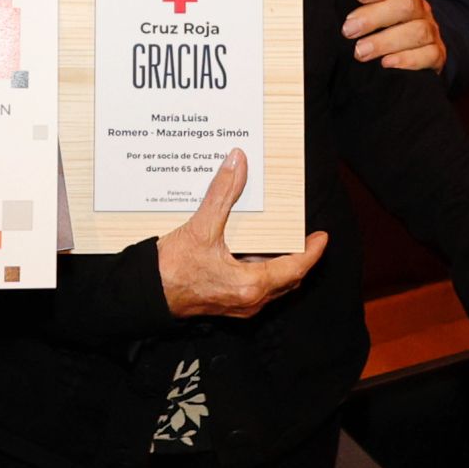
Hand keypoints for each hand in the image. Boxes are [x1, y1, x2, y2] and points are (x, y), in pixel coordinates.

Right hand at [156, 149, 326, 318]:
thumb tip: (237, 163)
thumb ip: (222, 193)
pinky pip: (254, 286)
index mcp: (250, 284)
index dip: (312, 252)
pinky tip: (249, 250)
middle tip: (304, 236)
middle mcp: (249, 300)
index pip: (295, 268)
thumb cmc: (172, 270)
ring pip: (271, 285)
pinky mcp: (225, 302)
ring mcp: (238, 304)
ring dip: (279, 264)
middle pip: (287, 280)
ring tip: (280, 239)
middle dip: (298, 258)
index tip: (322, 237)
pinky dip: (261, 269)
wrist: (146, 294)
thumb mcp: (201, 227)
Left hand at [342, 0, 446, 73]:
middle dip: (375, 17)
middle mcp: (419, 7)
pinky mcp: (437, 53)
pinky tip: (387, 63)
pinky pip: (430, 54)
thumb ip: (358, 2)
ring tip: (361, 51)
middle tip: (349, 30)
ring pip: (418, 31)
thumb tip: (327, 0)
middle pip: (406, 5)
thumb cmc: (380, 24)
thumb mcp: (368, 7)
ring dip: (386, 42)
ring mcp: (430, 29)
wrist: (413, 49)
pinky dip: (408, 60)